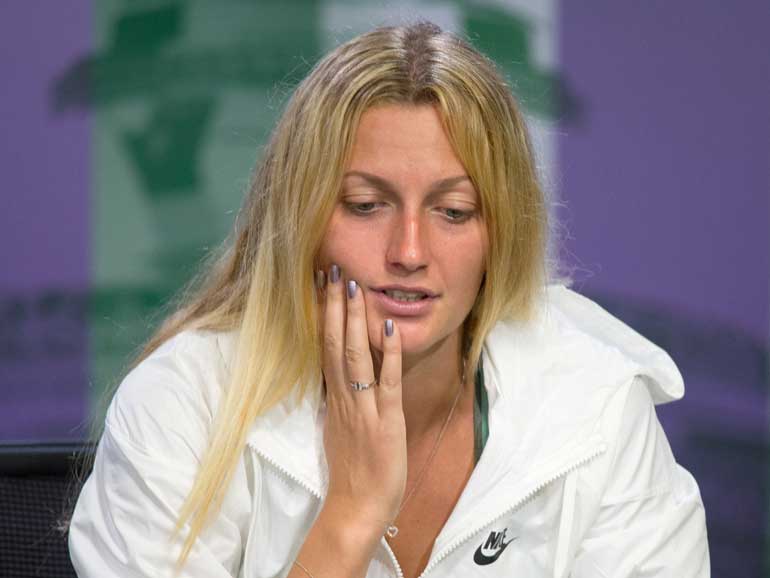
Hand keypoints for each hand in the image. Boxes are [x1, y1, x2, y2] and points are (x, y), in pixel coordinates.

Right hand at [319, 264, 406, 537]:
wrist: (356, 508)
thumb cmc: (352, 472)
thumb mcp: (339, 429)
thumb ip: (339, 400)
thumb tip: (337, 375)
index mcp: (334, 398)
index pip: (324, 347)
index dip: (324, 315)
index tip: (323, 285)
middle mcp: (344, 397)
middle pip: (333, 343)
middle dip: (334, 305)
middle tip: (332, 270)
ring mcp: (363, 407)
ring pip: (354, 355)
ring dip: (353, 319)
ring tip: (352, 285)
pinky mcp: (386, 420)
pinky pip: (385, 381)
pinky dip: (387, 352)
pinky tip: (388, 326)